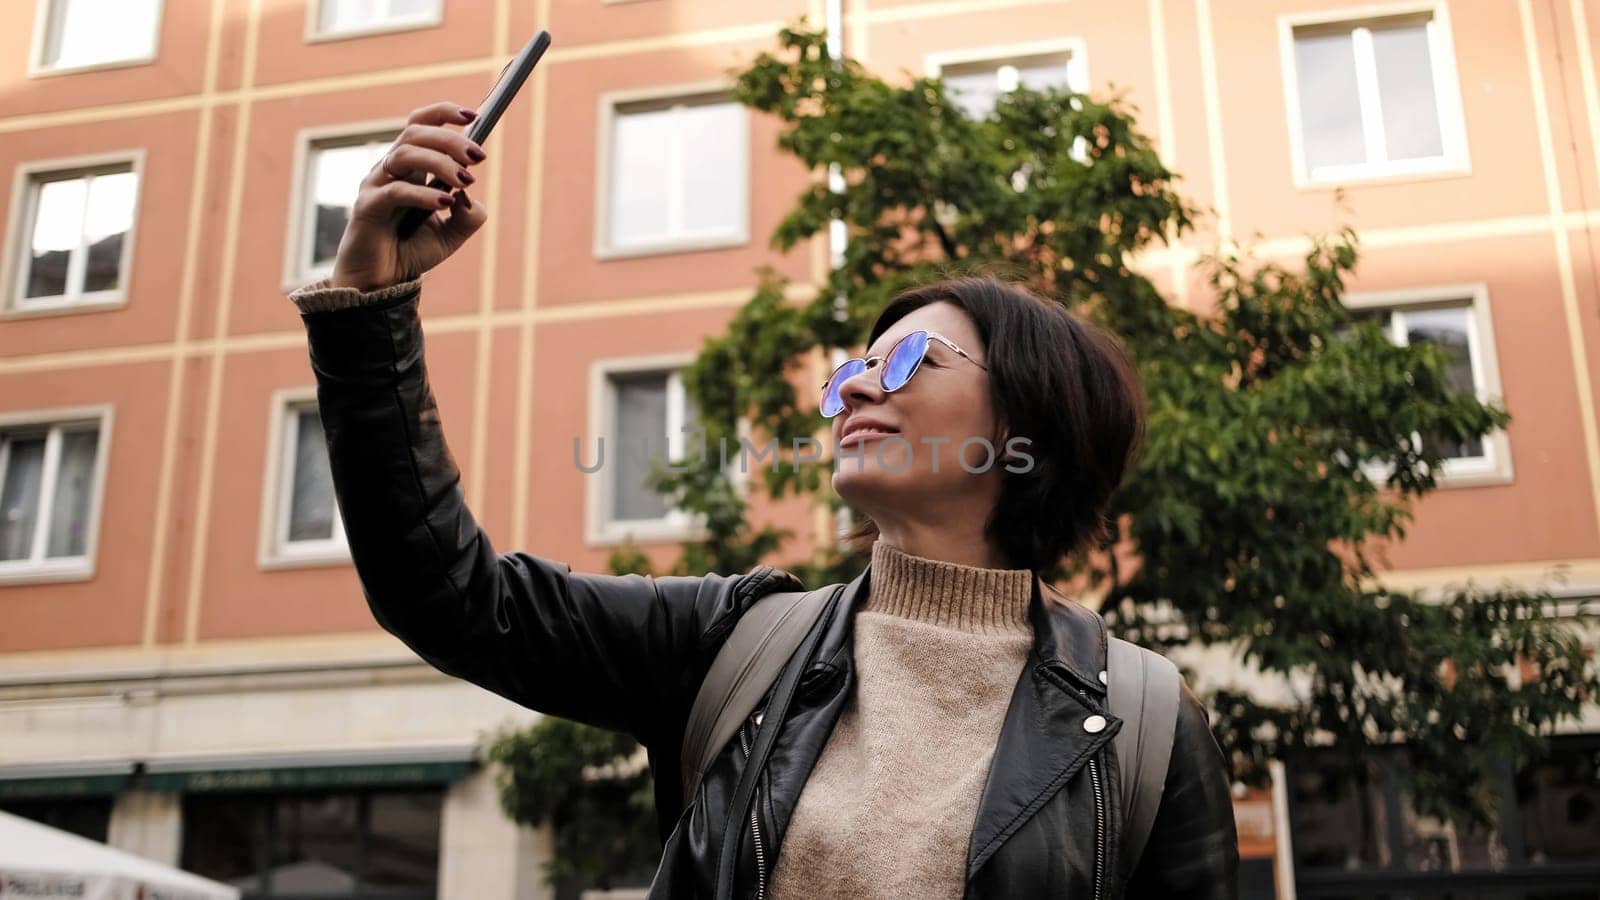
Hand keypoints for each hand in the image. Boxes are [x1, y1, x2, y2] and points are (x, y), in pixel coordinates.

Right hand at [329, 101, 489, 291]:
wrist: (381, 284)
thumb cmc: (411, 252)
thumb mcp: (453, 235)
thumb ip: (470, 216)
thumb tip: (470, 196)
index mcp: (411, 168)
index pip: (421, 125)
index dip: (444, 113)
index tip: (474, 115)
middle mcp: (390, 170)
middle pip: (415, 133)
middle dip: (451, 140)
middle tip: (479, 157)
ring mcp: (375, 185)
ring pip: (404, 154)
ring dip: (441, 163)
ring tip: (466, 182)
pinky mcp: (367, 207)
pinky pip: (395, 190)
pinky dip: (423, 193)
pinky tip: (445, 203)